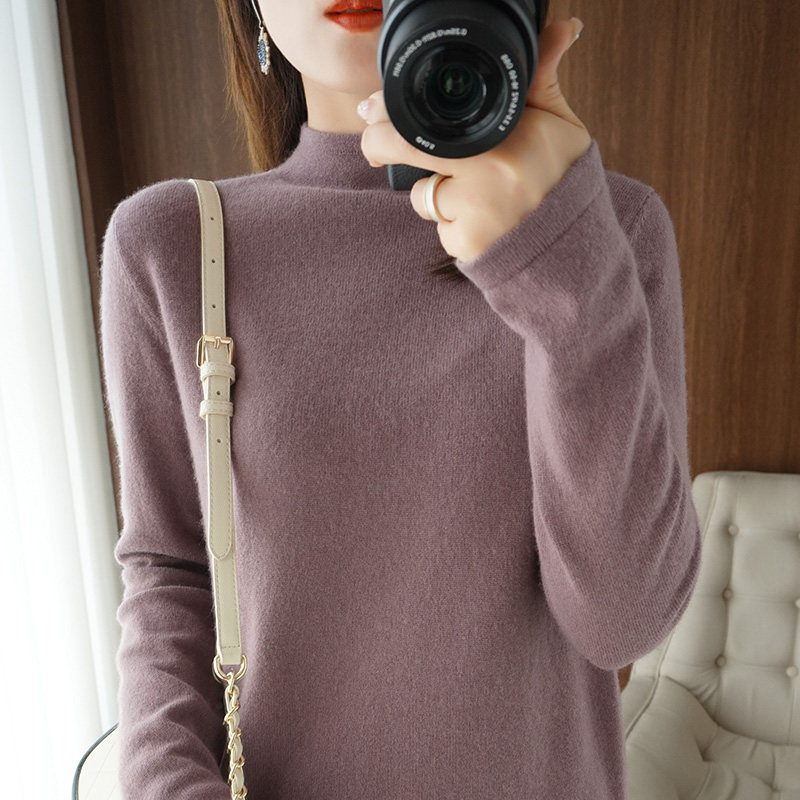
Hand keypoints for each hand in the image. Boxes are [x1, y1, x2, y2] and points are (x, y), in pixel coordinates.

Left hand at [359, 17, 591, 262]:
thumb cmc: (562, 177)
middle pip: (405, 150)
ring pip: (422, 194)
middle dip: (380, 145)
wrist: (575, 240)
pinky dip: (452, 225)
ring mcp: (474, 213)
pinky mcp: (466, 245)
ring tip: (475, 193)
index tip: (371, 109)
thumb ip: (543, 79)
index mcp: (507, 135)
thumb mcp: (558, 124)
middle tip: (377, 147)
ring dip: (435, 192)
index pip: (429, 116)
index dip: (388, 112)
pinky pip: (439, 228)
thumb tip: (567, 28)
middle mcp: (488, 173)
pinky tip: (479, 222)